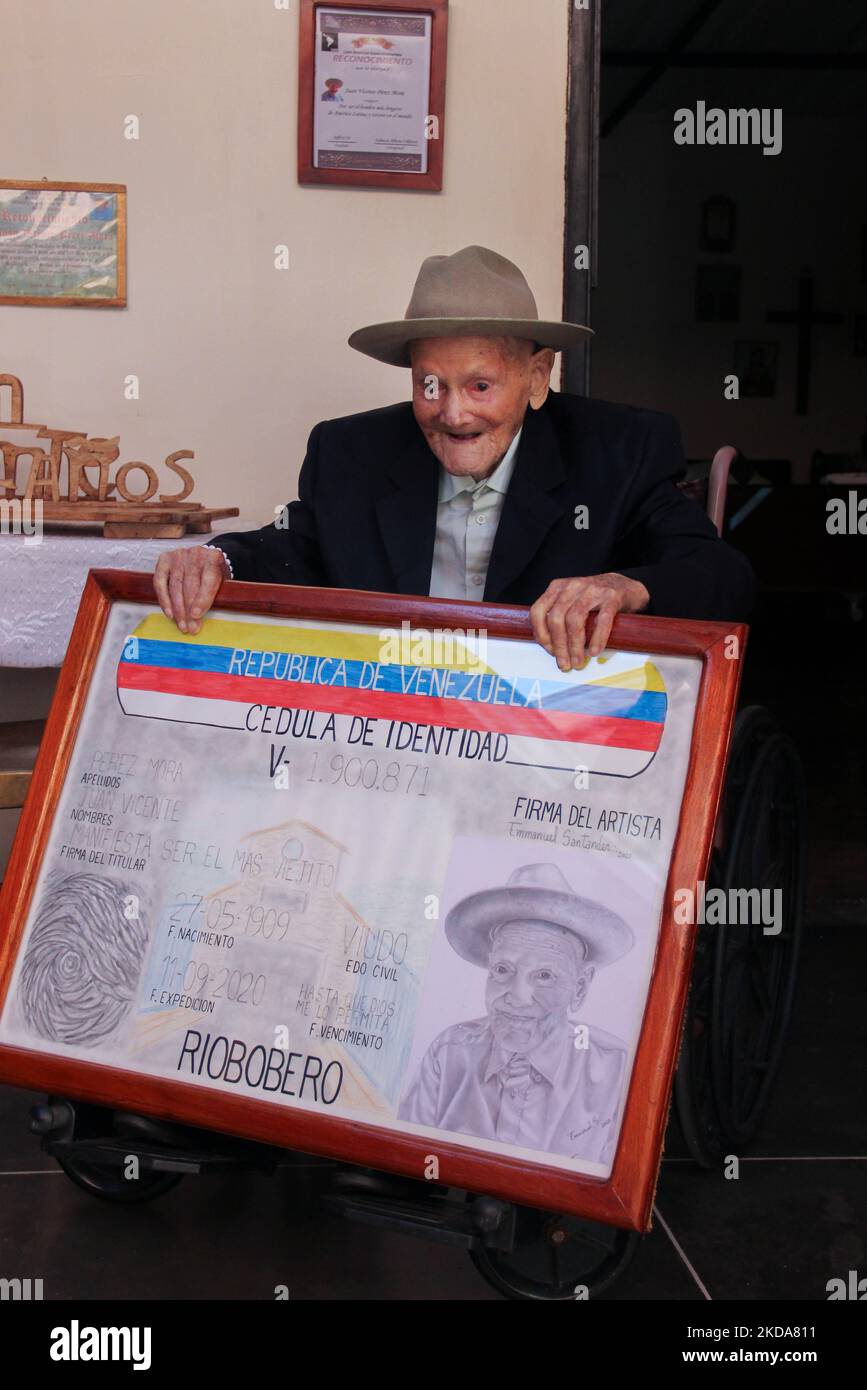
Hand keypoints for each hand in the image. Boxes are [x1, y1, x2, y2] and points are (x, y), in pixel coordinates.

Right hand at [153, 546, 227, 634]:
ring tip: (182, 625)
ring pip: (175, 586)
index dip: (202, 599)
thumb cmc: (213, 573)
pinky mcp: (164, 559)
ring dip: (177, 609)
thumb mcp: (222, 581)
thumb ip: (217, 594)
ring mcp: (179, 555)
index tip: (196, 616)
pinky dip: (164, 599)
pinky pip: (160, 582)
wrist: (204, 557)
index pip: (208, 580)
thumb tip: (203, 617)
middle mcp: (195, 554)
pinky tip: (169, 613)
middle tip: (191, 628)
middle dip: (189, 610)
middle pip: (190, 585)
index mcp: (214, 558)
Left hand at [530, 573, 649, 670]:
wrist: (626, 587)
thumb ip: (559, 618)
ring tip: (578, 661)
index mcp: (558, 588)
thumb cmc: (595, 600)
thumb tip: (552, 649)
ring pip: (576, 619)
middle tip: (564, 663)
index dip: (541, 634)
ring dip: (575, 645)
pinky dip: (597, 638)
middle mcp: (573, 586)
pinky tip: (594, 652)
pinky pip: (602, 620)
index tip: (549, 651)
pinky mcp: (612, 596)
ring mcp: (593, 590)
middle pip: (556, 618)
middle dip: (559, 645)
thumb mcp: (571, 601)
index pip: (538, 611)